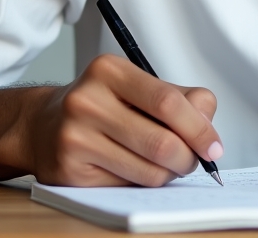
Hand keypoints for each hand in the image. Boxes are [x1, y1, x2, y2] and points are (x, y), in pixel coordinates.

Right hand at [23, 54, 221, 186]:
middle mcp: (86, 101)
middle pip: (161, 142)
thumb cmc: (103, 106)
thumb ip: (183, 99)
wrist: (43, 126)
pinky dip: (142, 182)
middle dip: (188, 159)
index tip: (214, 147)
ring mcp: (74, 137)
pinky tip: (133, 168)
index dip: (199, 129)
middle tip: (192, 161)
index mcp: (109, 71)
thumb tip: (208, 129)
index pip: (168, 102)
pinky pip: (127, 186)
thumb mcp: (140, 87)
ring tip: (164, 164)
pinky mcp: (69, 171)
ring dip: (168, 174)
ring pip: (148, 170)